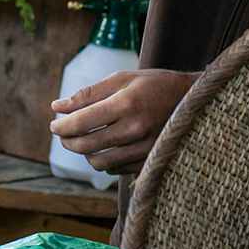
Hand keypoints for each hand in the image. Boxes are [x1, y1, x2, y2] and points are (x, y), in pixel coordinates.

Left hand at [49, 69, 199, 174]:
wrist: (194, 100)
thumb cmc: (154, 84)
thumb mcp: (123, 78)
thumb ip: (89, 93)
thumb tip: (57, 107)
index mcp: (126, 104)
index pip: (80, 122)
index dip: (61, 126)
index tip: (54, 124)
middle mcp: (135, 129)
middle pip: (86, 145)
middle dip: (67, 140)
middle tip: (63, 133)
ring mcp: (144, 148)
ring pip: (98, 162)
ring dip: (84, 153)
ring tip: (83, 141)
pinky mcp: (149, 161)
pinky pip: (115, 169)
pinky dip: (104, 161)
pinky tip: (105, 147)